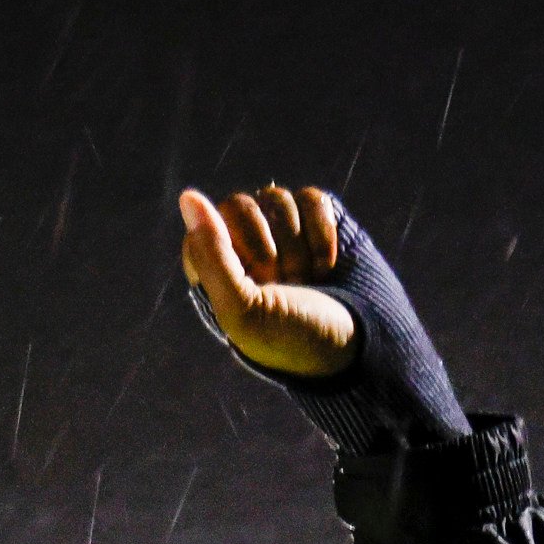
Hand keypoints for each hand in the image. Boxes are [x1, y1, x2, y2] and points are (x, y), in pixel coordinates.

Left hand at [178, 185, 360, 377]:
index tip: (254, 288)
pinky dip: (322, 234)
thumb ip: (211, 253)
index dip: (234, 255)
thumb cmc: (290, 337)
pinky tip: (327, 266)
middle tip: (284, 287)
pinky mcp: (316, 220)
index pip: (206, 226)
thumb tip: (188, 195)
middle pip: (242, 205)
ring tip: (307, 282)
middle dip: (270, 252)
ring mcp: (280, 230)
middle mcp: (242, 245)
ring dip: (298, 248)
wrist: (355, 348)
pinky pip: (311, 198)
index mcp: (212, 269)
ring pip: (277, 198)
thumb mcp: (242, 308)